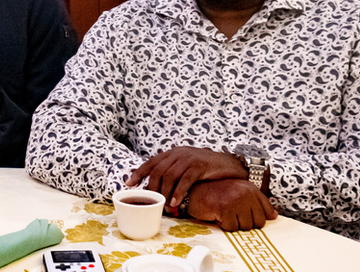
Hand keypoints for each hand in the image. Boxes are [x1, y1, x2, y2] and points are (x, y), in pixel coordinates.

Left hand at [127, 146, 246, 205]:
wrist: (231, 164)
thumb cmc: (207, 168)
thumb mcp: (186, 165)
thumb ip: (172, 170)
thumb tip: (155, 185)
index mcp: (172, 153)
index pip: (151, 162)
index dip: (138, 173)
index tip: (128, 184)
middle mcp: (178, 154)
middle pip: (158, 171)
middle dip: (152, 188)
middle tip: (152, 202)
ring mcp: (188, 159)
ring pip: (169, 177)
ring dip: (165, 194)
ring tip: (164, 207)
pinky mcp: (199, 166)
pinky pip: (185, 181)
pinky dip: (178, 193)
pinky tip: (175, 203)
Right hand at [187, 179, 277, 230]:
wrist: (193, 190)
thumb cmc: (214, 193)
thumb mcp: (238, 193)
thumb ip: (256, 202)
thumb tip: (274, 216)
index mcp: (250, 188)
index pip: (268, 212)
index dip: (257, 218)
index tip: (246, 216)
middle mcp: (246, 192)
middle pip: (258, 223)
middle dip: (245, 223)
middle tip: (232, 215)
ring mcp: (236, 200)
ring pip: (245, 227)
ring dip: (233, 224)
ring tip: (224, 213)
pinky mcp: (225, 208)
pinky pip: (231, 228)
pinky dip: (223, 225)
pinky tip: (217, 215)